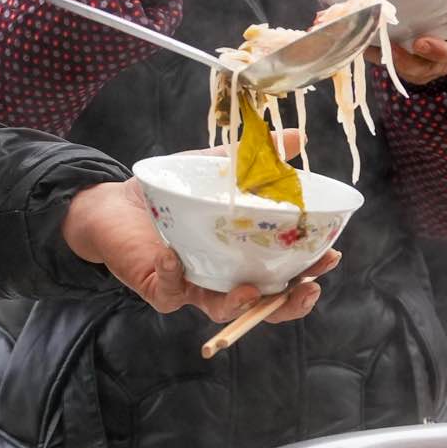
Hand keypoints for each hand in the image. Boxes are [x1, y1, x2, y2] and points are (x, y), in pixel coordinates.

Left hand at [61, 179, 335, 324]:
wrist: (114, 201)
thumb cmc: (172, 191)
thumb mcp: (217, 169)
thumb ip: (255, 158)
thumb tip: (297, 137)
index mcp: (245, 257)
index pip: (286, 274)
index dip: (310, 273)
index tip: (331, 255)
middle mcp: (223, 278)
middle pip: (264, 305)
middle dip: (290, 303)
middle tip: (308, 287)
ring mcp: (193, 286)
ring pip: (222, 310)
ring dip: (240, 305)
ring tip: (252, 291)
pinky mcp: (160, 288)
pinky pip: (171, 290)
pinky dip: (175, 274)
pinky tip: (176, 257)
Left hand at [387, 0, 446, 84]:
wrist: (425, 24)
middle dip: (440, 49)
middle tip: (421, 42)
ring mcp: (440, 60)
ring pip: (432, 68)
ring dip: (413, 63)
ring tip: (395, 52)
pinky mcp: (421, 70)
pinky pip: (408, 72)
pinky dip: (389, 62)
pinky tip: (371, 51)